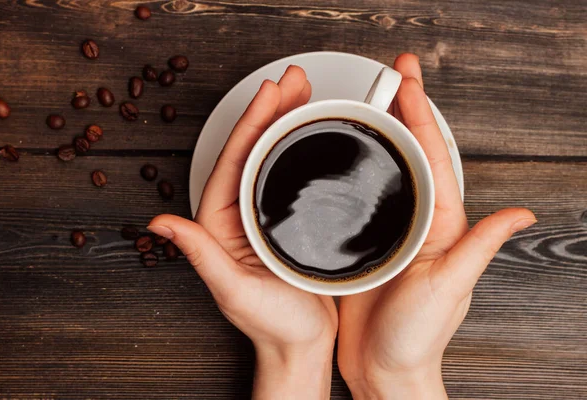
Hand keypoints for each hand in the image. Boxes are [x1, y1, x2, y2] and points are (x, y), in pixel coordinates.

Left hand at [148, 66, 336, 398]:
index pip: (235, 160)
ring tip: (307, 94)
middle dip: (273, 111)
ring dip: (289, 122)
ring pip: (273, 156)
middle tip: (295, 80)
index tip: (271, 93)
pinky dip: (301, 147)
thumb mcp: (231, 289)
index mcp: (221, 222)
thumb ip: (199, 253)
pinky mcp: (287, 219)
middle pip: (254, 150)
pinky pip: (291, 173)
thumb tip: (158, 224)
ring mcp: (263, 213)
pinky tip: (314, 131)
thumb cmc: (270, 323)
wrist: (300, 343)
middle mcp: (239, 212)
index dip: (252, 123)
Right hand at [337, 54, 535, 398]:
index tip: (408, 81)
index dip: (420, 115)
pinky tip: (348, 154)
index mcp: (441, 227)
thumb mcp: (448, 289)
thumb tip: (520, 213)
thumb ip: (478, 248)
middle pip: (412, 154)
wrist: (383, 368)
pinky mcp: (366, 242)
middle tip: (394, 73)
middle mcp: (419, 223)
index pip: (433, 158)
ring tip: (371, 99)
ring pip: (389, 169)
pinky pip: (364, 195)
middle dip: (405, 109)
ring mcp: (393, 230)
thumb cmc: (415, 337)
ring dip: (382, 131)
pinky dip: (360, 167)